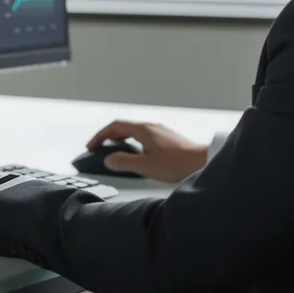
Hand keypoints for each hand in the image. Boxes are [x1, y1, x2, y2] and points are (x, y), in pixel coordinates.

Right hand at [86, 120, 207, 182]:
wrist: (201, 161)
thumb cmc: (177, 163)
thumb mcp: (145, 165)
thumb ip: (124, 162)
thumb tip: (108, 160)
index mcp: (143, 129)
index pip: (114, 127)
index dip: (100, 136)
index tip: (91, 146)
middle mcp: (151, 126)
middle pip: (123, 127)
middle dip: (108, 136)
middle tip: (99, 147)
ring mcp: (159, 131)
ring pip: (134, 131)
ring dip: (120, 139)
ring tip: (114, 150)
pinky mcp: (166, 138)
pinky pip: (143, 136)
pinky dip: (132, 142)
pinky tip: (136, 153)